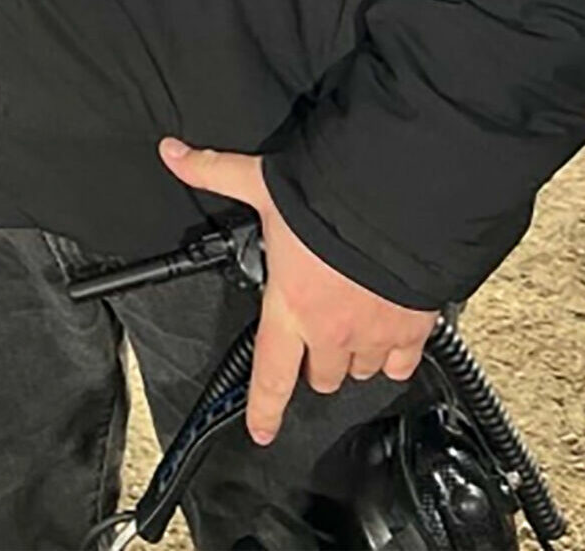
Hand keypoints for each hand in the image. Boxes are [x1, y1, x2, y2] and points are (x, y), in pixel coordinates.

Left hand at [159, 139, 436, 445]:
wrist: (396, 204)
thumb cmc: (327, 202)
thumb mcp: (261, 183)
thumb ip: (214, 171)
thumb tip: (172, 153)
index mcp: (290, 307)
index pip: (271, 374)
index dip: (263, 408)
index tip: (261, 430)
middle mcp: (331, 333)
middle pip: (321, 376)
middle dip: (314, 362)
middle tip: (312, 338)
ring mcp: (374, 337)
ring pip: (361, 370)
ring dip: (351, 356)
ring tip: (347, 330)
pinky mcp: (412, 330)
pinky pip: (402, 363)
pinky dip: (394, 356)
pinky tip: (388, 339)